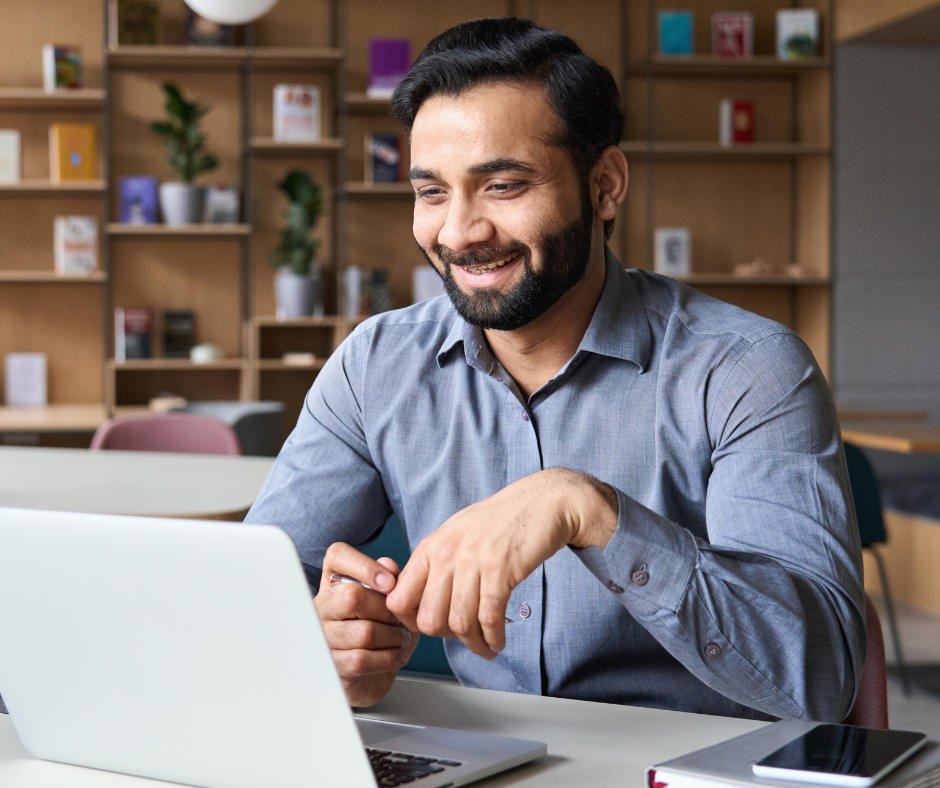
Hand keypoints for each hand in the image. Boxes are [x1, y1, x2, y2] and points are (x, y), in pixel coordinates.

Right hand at [315, 542, 419, 706]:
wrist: (371, 674)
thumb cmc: (380, 628)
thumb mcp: (391, 601)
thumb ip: (391, 579)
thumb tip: (388, 565)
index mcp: (335, 580)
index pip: (337, 555)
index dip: (365, 565)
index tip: (390, 583)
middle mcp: (322, 605)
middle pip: (353, 596)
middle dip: (387, 610)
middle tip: (399, 619)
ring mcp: (323, 635)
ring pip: (364, 632)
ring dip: (393, 637)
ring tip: (401, 639)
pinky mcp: (331, 664)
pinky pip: (362, 659)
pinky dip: (388, 658)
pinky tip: (396, 655)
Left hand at [385, 468, 616, 659]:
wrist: (542, 502)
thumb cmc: (501, 520)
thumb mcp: (457, 534)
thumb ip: (437, 564)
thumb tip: (422, 601)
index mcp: (431, 546)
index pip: (399, 599)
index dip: (411, 622)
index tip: (432, 628)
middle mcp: (446, 553)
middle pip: (428, 619)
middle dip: (446, 637)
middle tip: (463, 638)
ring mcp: (473, 561)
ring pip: (460, 623)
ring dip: (474, 645)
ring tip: (486, 647)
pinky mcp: (500, 569)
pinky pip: (489, 617)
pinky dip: (494, 637)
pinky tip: (499, 641)